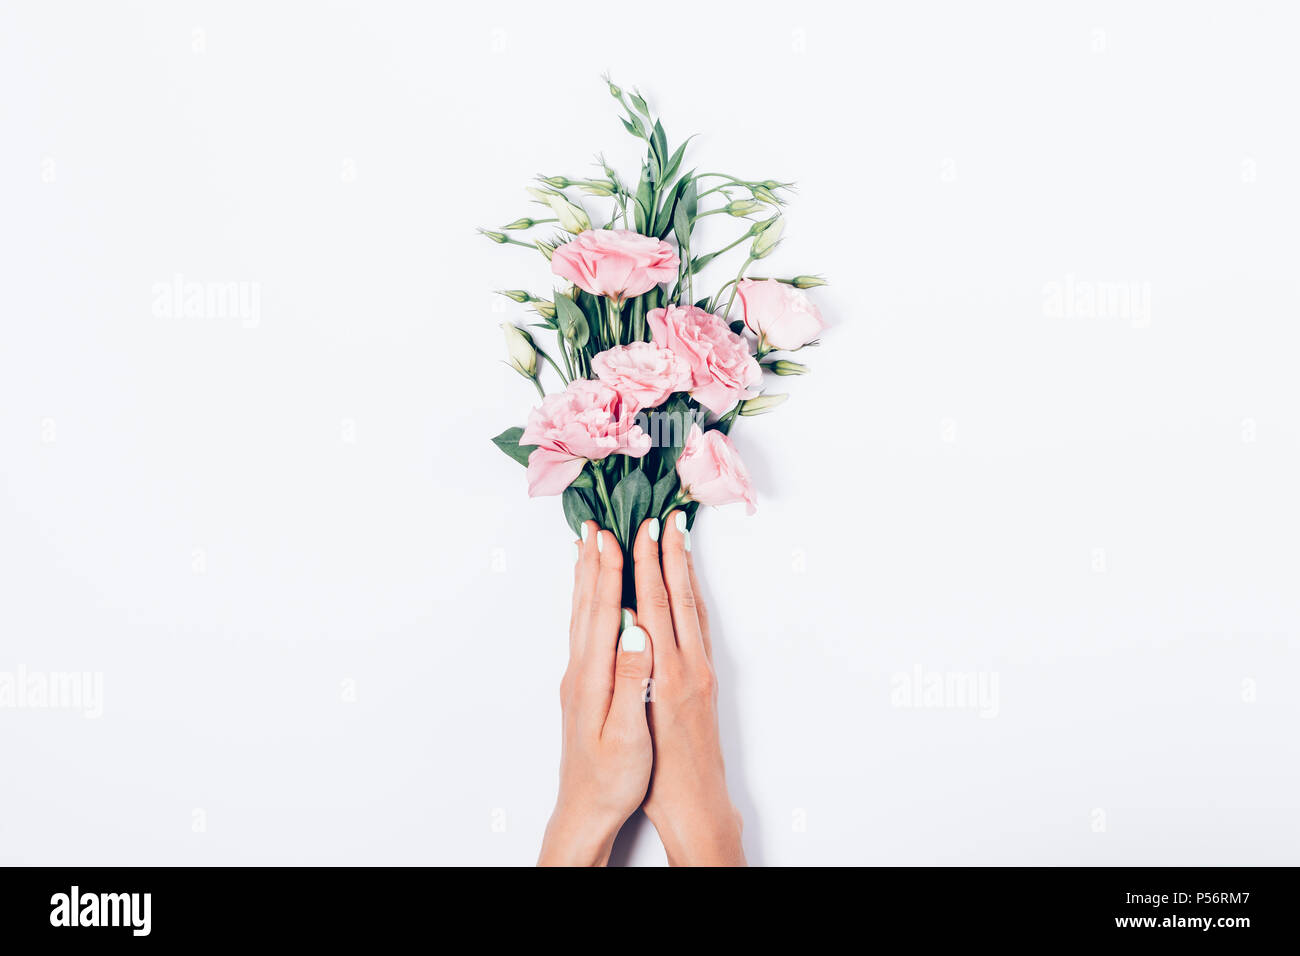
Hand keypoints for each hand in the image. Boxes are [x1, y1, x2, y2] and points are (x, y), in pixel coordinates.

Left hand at [538, 522, 653, 865]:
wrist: (584, 811)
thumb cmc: (611, 779)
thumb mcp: (627, 736)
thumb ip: (630, 682)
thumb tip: (636, 634)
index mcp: (592, 678)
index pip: (601, 613)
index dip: (608, 572)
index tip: (614, 535)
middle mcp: (580, 671)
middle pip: (586, 605)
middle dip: (594, 562)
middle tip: (597, 522)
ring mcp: (578, 677)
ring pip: (581, 615)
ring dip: (585, 576)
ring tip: (587, 546)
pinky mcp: (582, 685)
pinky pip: (583, 628)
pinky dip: (586, 601)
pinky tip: (590, 596)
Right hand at [633, 510, 745, 865]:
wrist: (697, 808)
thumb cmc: (659, 778)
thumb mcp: (641, 728)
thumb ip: (637, 676)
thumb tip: (631, 629)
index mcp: (667, 675)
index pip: (654, 606)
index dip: (647, 565)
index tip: (640, 529)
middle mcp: (689, 666)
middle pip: (677, 597)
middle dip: (667, 554)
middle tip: (661, 515)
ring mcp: (700, 672)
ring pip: (691, 608)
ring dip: (682, 569)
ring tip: (676, 537)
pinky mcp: (704, 681)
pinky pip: (697, 626)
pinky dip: (689, 597)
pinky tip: (684, 588)